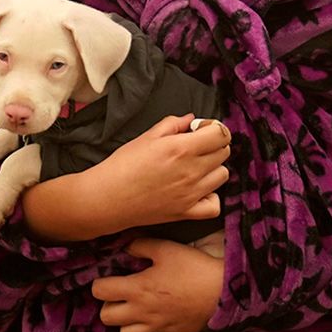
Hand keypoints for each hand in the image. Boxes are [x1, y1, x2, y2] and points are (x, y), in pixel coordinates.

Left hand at [90, 238, 223, 331]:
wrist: (223, 292)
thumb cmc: (194, 267)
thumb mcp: (167, 248)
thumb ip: (141, 246)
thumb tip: (127, 248)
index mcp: (137, 289)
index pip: (99, 292)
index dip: (100, 284)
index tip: (110, 278)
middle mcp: (142, 312)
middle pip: (106, 318)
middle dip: (109, 306)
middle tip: (121, 295)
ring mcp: (157, 328)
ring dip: (127, 323)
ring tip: (137, 310)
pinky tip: (161, 319)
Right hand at [98, 114, 230, 232]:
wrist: (107, 198)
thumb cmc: (123, 165)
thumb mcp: (146, 136)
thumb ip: (172, 124)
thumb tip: (191, 119)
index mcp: (182, 148)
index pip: (220, 134)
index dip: (214, 129)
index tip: (202, 130)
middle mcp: (191, 170)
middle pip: (223, 152)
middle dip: (214, 145)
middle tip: (196, 147)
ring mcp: (191, 193)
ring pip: (223, 175)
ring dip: (214, 168)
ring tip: (196, 167)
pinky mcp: (186, 212)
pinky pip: (215, 205)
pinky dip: (211, 197)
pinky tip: (198, 190)